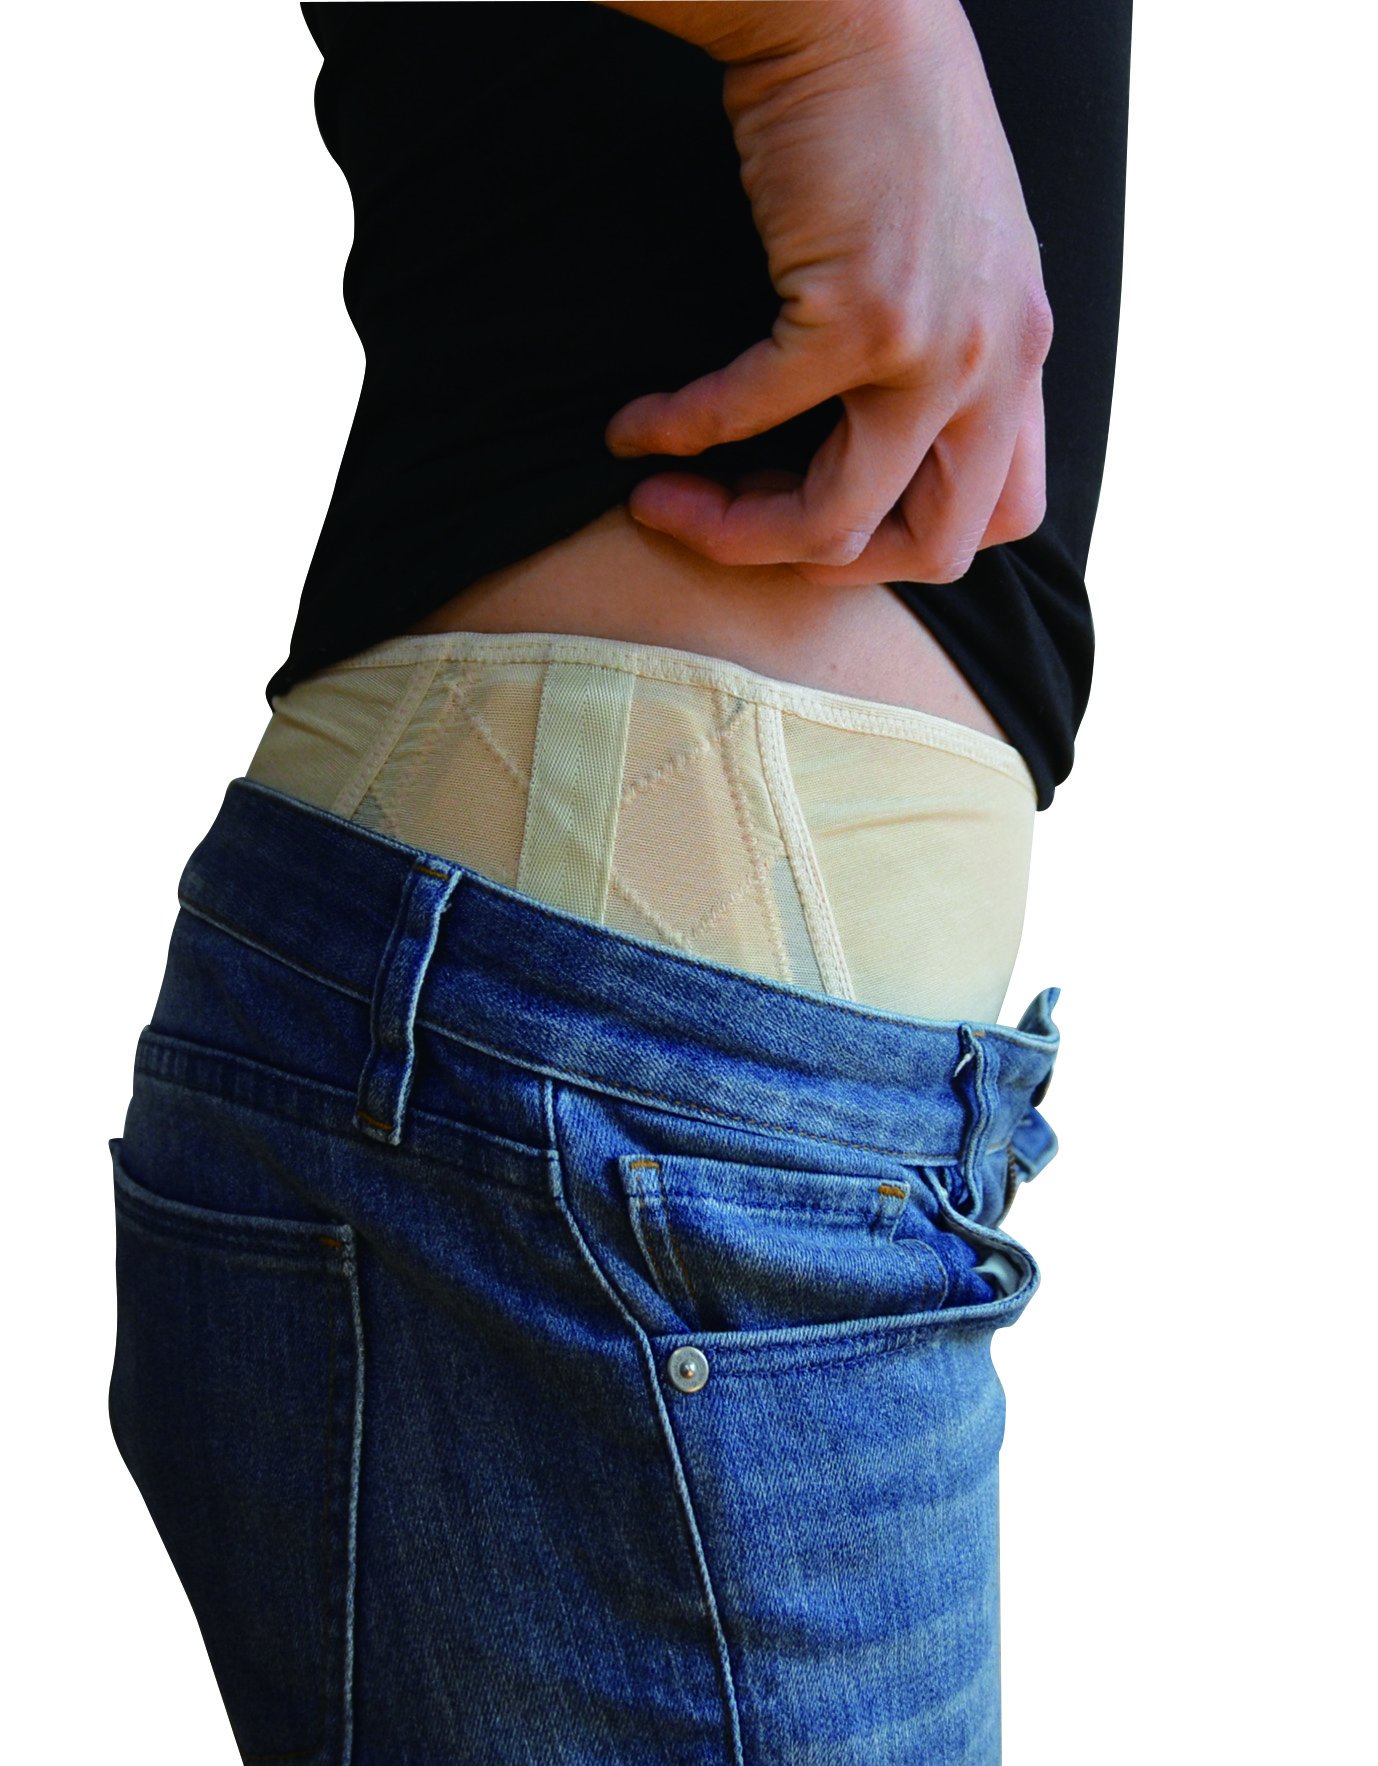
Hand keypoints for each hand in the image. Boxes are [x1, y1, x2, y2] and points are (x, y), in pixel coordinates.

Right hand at [600, 0, 1052, 585]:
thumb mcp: (951, 255)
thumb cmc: (883, 115)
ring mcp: (939, 345)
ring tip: (663, 502)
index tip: (813, 515)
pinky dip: (680, 433)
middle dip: (824, 564)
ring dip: (737, 532)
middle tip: (740, 532)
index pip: (998, 512)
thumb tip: (858, 433)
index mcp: (1023, 352)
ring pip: (842, 518)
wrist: (857, 3)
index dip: (902, 543)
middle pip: (936, 547)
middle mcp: (1001, 361)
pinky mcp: (861, 314)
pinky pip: (751, 417)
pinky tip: (633, 427)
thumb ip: (936, 346)